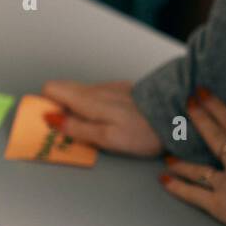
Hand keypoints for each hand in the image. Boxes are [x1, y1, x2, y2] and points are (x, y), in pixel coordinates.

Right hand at [41, 80, 162, 156]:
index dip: (46, 106)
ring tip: (93, 130)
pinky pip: (97, 96)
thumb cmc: (144, 131)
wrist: (179, 116)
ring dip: (77, 110)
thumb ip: (76, 128)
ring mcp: (110, 87)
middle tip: (70, 131)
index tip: (52, 124)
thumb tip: (50, 119)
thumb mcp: (107, 138)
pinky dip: (94, 108)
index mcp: (87, 99)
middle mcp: (96, 88)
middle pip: (63, 90)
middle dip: (59, 109)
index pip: (50, 88)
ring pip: (80, 94)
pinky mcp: (123, 90)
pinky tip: (110, 122)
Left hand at [159, 88, 225, 225]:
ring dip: (181, 163)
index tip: (201, 91)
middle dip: (200, 118)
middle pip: (216, 137)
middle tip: (186, 102)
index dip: (216, 107)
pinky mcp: (220, 205)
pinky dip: (176, 187)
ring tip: (167, 158)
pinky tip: (162, 180)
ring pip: (199, 170)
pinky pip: (193, 194)